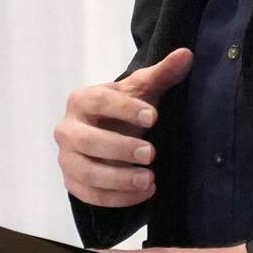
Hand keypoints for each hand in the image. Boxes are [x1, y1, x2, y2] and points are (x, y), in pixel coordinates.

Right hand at [55, 48, 193, 207]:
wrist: (107, 133)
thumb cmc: (124, 110)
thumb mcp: (142, 91)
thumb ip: (162, 73)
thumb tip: (186, 54)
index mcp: (81, 100)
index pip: (98, 102)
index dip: (125, 109)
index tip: (154, 117)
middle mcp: (67, 128)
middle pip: (86, 140)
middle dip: (118, 147)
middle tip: (151, 153)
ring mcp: (66, 158)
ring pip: (85, 172)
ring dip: (118, 178)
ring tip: (149, 180)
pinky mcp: (72, 182)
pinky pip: (89, 195)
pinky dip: (117, 197)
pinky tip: (143, 193)